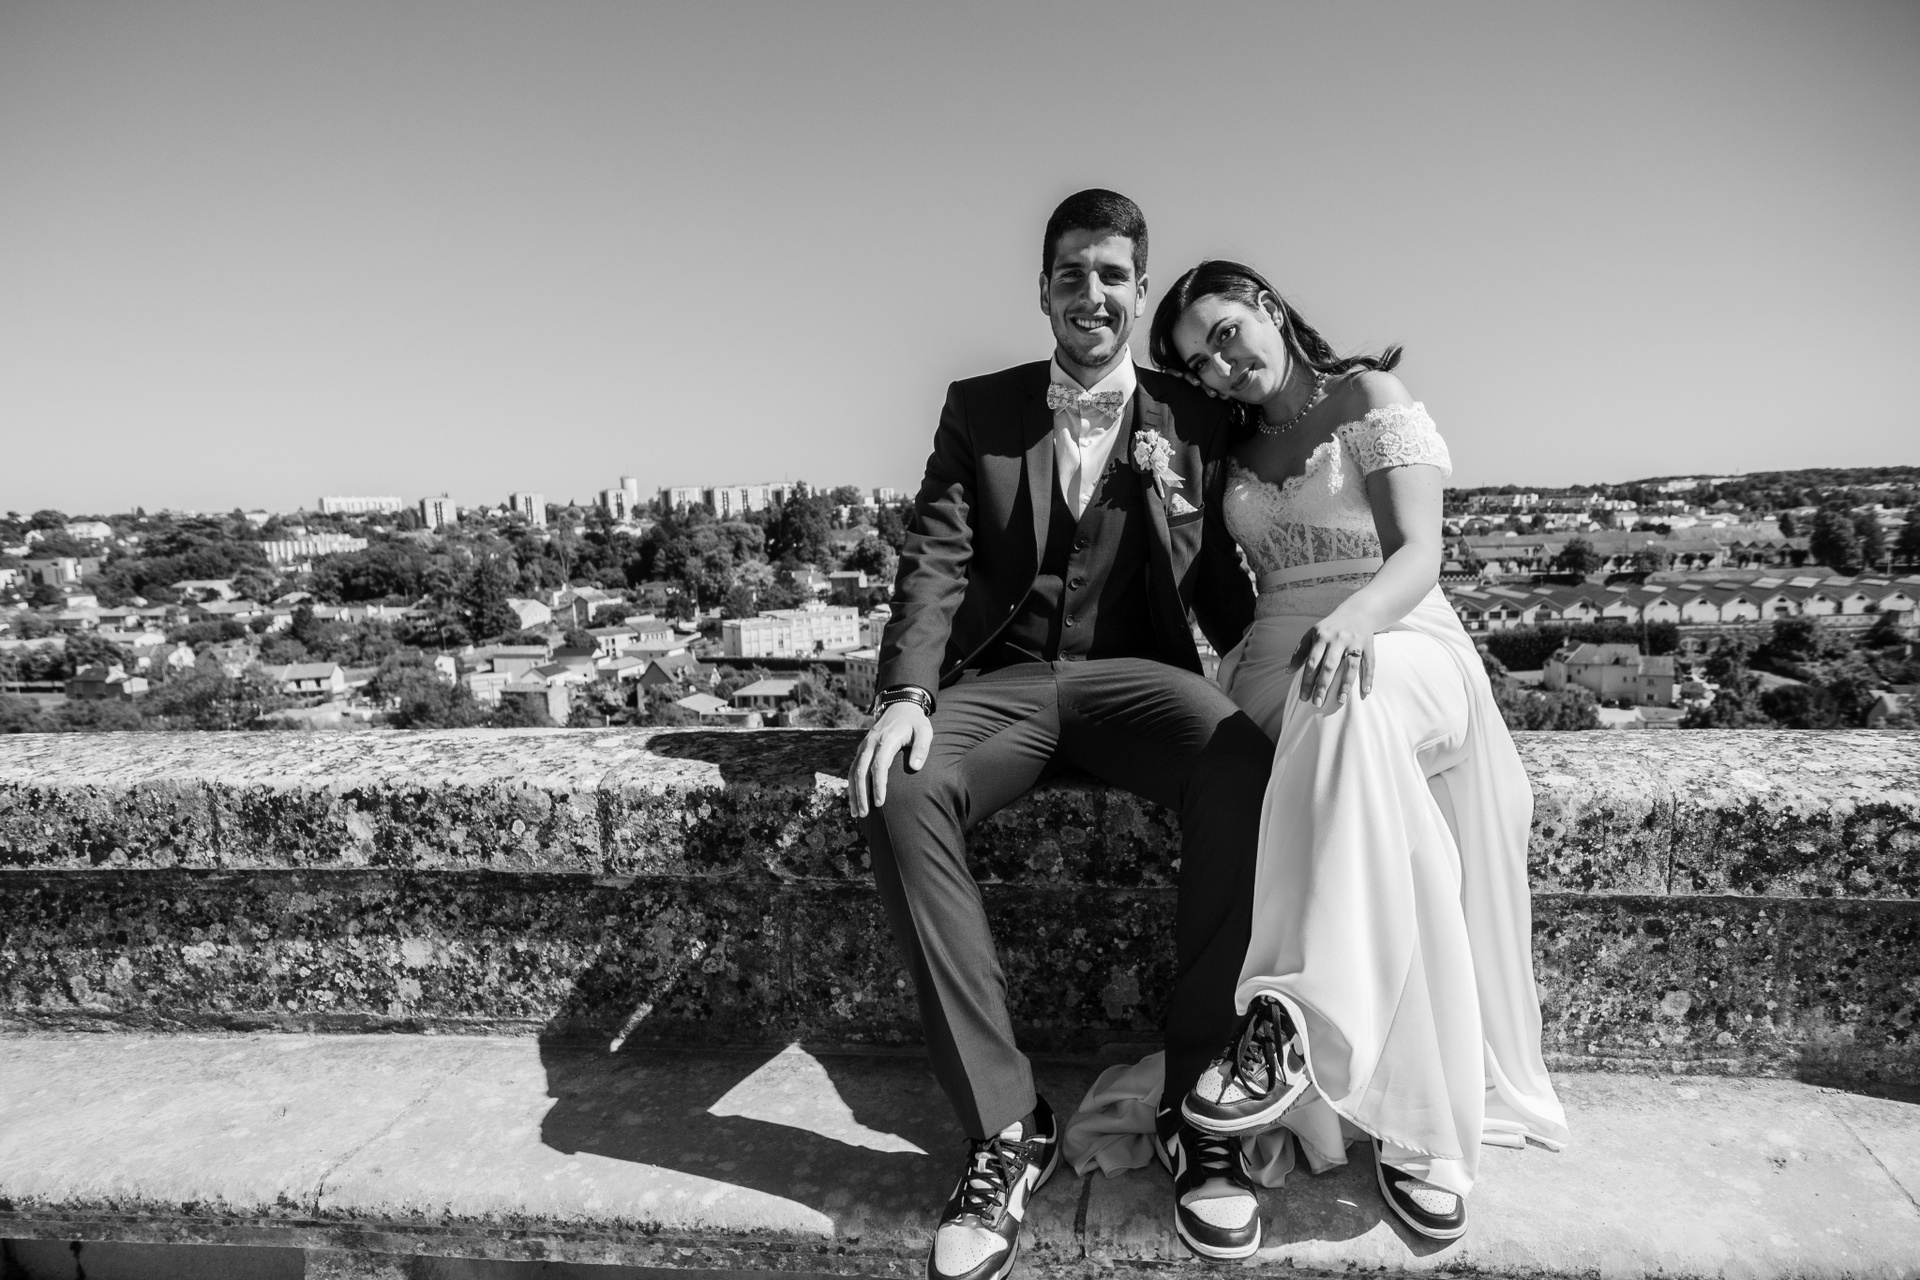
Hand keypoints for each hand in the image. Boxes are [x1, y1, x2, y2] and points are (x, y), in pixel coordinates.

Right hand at [848, 700, 932, 817]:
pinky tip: (854, 800)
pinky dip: (852, 785)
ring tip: (857, 813)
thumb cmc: (915, 722)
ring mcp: (864, 746)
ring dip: (853, 793)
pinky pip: (854, 769)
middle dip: (861, 794)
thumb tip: (916, 767)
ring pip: (854, 771)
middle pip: (861, 771)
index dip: (878, 785)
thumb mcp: (924, 730)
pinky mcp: (862, 749)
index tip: (881, 803)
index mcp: (886, 739)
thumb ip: (922, 747)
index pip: (879, 766)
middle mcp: (871, 743)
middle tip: (865, 814)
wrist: (900, 706)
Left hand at [1290, 608, 1375, 707]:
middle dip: (1323, 685)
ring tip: (1340, 700)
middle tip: (1317, 703)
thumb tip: (1288, 671)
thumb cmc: (1330, 627)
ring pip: (1350, 665)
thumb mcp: (1312, 635)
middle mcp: (1338, 639)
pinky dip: (1368, 678)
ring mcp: (1354, 642)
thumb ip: (1300, 652)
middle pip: (1329, 666)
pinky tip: (1365, 692)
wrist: (1357, 612)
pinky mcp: (1368, 645)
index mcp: (1322, 637)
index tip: (1303, 698)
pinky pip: (1369, 663)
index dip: (1307, 680)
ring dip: (1345, 684)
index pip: (1312, 662)